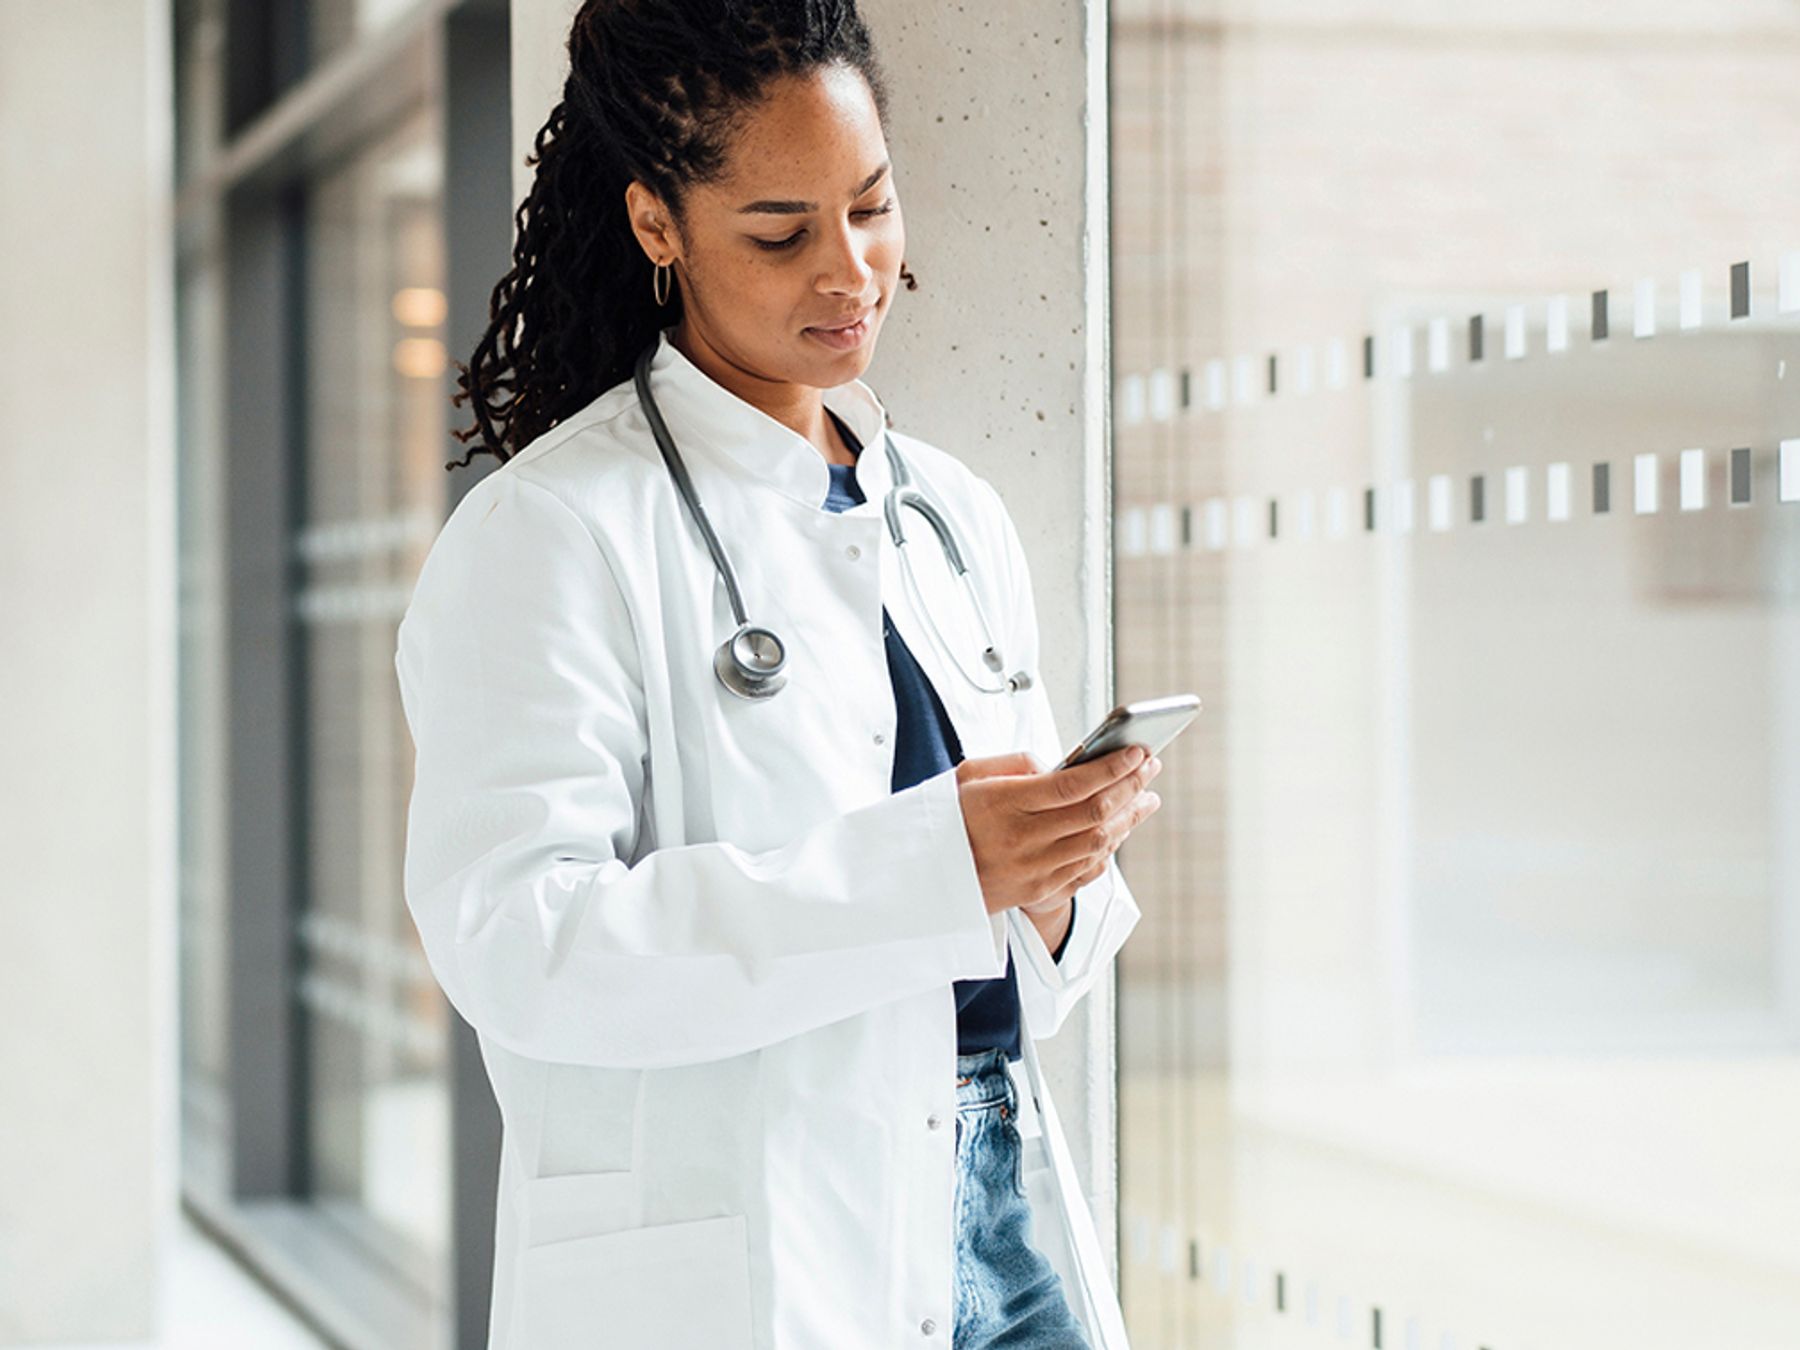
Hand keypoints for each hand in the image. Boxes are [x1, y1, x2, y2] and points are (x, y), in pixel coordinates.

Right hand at [954, 744, 1161, 917]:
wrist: (923, 878)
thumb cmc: (946, 820)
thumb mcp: (968, 777)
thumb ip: (1016, 764)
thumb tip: (1060, 765)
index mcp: (1003, 805)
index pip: (1073, 785)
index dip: (1112, 767)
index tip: (1137, 750)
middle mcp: (1022, 841)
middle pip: (1094, 813)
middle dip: (1130, 785)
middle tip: (1150, 765)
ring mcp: (1033, 871)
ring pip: (1098, 842)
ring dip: (1129, 817)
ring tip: (1146, 795)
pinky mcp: (1039, 891)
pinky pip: (1088, 868)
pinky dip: (1110, 845)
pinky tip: (1120, 828)